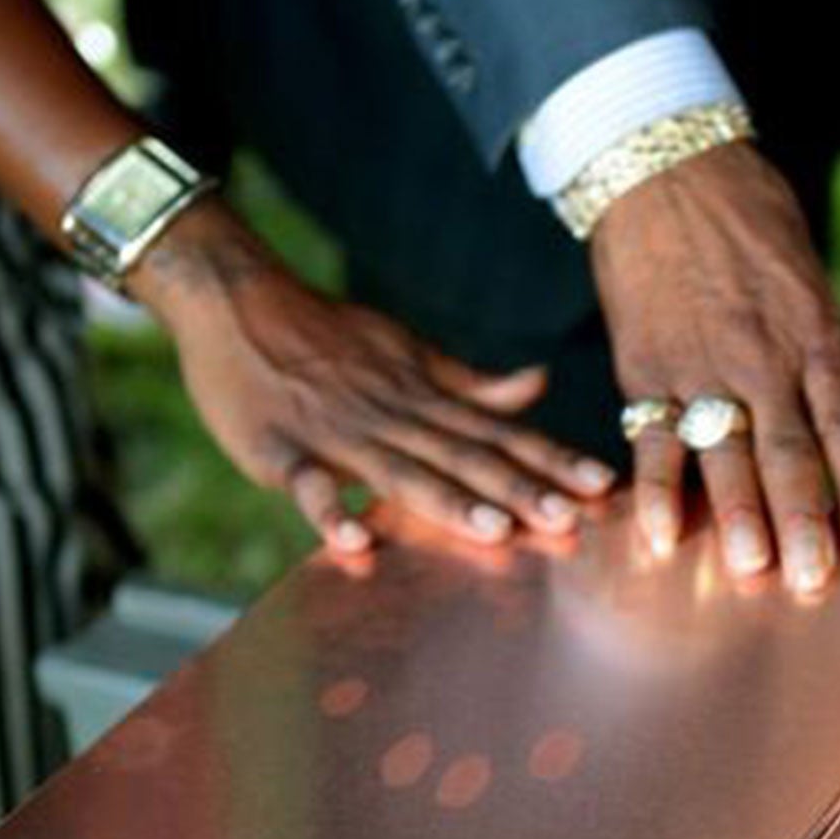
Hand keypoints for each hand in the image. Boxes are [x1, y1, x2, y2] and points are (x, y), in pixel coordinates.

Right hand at [132, 204, 615, 552]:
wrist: (237, 298)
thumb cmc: (326, 334)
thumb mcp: (408, 353)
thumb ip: (472, 383)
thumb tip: (539, 385)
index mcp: (425, 398)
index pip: (500, 433)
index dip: (551, 459)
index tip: (602, 485)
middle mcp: (393, 415)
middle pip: (464, 456)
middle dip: (518, 489)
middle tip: (569, 520)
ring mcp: (338, 432)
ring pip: (401, 468)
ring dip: (447, 499)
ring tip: (494, 530)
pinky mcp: (282, 449)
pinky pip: (308, 484)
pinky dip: (329, 510)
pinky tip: (355, 541)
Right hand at [590, 142, 839, 591]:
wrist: (664, 170)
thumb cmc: (748, 221)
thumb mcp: (814, 280)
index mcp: (811, 339)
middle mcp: (760, 359)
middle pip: (788, 450)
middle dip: (803, 517)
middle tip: (813, 576)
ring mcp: (699, 366)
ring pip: (724, 451)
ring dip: (738, 513)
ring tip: (752, 567)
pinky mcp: (645, 368)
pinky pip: (651, 438)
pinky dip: (656, 489)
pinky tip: (660, 536)